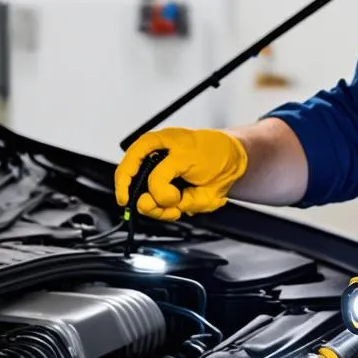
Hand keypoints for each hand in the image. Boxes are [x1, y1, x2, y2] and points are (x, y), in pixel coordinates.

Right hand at [115, 128, 247, 220]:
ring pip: (148, 204)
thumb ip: (164, 175)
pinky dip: (169, 212)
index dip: (124, 181)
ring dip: (160, 209)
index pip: (130, 162)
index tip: (125, 198)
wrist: (233, 162)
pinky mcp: (173, 198)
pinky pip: (164, 210)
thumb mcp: (185, 157)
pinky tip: (180, 206)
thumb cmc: (211, 150)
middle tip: (157, 204)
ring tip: (177, 203)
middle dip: (147, 201)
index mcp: (155, 145)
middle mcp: (155, 165)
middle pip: (136, 189)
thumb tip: (153, 194)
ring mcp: (163, 183)